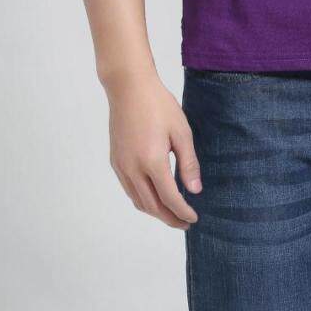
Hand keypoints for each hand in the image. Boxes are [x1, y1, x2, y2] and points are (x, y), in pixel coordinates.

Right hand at [105, 71, 200, 228]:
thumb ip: (188, 163)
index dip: (182, 212)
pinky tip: (154, 195)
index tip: (194, 218)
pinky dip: (142, 199)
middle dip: (169, 218)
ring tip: (171, 212)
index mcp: (152, 161)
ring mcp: (121, 166)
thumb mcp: (181, 131)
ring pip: (138, 201)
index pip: (169, 198)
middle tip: (185, 222)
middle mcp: (133, 169)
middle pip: (152, 206)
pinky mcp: (115, 161)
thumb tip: (195, 190)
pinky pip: (129, 189)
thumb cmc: (158, 104)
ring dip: (155, 212)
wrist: (129, 87)